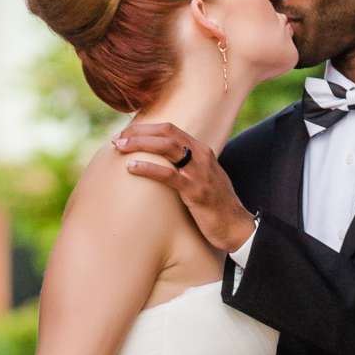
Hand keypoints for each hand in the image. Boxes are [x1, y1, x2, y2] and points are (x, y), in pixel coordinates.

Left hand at [115, 123, 256, 253]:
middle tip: (117, 138)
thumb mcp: (202, 179)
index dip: (146, 128)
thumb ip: (186, 167)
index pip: (170, 129)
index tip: (126, 133)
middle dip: (139, 132)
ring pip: (166, 147)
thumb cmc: (216, 205)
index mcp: (201, 150)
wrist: (236, 226)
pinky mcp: (196, 192)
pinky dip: (148, 168)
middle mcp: (201, 156)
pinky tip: (131, 167)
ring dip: (140, 144)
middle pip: (166, 133)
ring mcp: (199, 173)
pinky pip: (169, 175)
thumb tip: (162, 164)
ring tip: (119, 146)